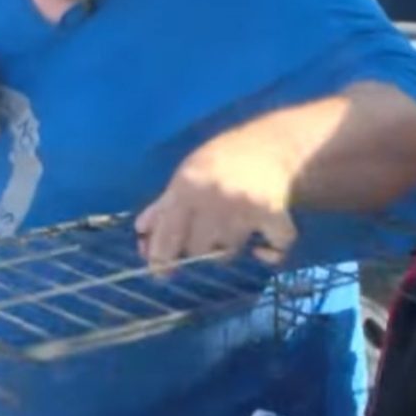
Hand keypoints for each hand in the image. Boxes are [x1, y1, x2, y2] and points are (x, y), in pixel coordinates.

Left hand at [135, 130, 297, 269]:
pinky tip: (261, 248)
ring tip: (232, 224)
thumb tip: (140, 231)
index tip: (161, 272)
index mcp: (186, 187)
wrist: (271, 142)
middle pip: (198, 249)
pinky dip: (271, 254)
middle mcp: (213, 197)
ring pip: (229, 251)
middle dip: (198, 247)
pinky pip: (273, 248)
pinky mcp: (274, 212)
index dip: (160, 259)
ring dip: (228, 245)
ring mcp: (245, 206)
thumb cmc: (221, 159)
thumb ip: (163, 205)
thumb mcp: (186, 175)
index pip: (167, 236)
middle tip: (205, 232)